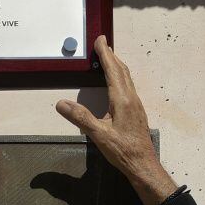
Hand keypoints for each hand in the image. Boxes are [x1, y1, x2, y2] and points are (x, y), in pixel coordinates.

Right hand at [56, 35, 178, 204]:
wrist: (143, 165)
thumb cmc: (123, 151)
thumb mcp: (99, 135)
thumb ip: (80, 118)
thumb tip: (61, 104)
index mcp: (122, 100)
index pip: (112, 71)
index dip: (105, 54)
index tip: (100, 40)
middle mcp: (131, 99)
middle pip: (122, 71)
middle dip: (111, 55)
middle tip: (102, 43)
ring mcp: (136, 105)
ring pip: (127, 78)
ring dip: (117, 65)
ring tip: (109, 58)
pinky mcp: (136, 112)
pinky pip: (128, 87)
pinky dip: (120, 77)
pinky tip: (116, 83)